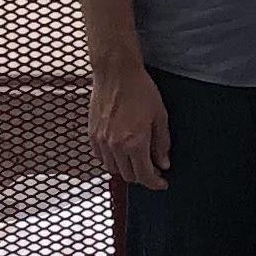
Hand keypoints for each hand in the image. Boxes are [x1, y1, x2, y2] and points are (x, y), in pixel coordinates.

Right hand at [90, 64, 172, 191]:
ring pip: (113, 169)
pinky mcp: (92, 133)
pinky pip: (100, 157)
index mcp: (135, 142)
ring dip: (126, 169)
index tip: (161, 183)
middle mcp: (116, 145)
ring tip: (136, 158)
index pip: (144, 176)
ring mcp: (102, 140)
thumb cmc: (140, 90)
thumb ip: (161, 143)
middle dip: (142, 176)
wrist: (116, 72)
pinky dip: (111, 159)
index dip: (155, 183)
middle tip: (152, 168)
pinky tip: (120, 151)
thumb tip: (163, 163)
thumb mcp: (160, 116)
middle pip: (128, 176)